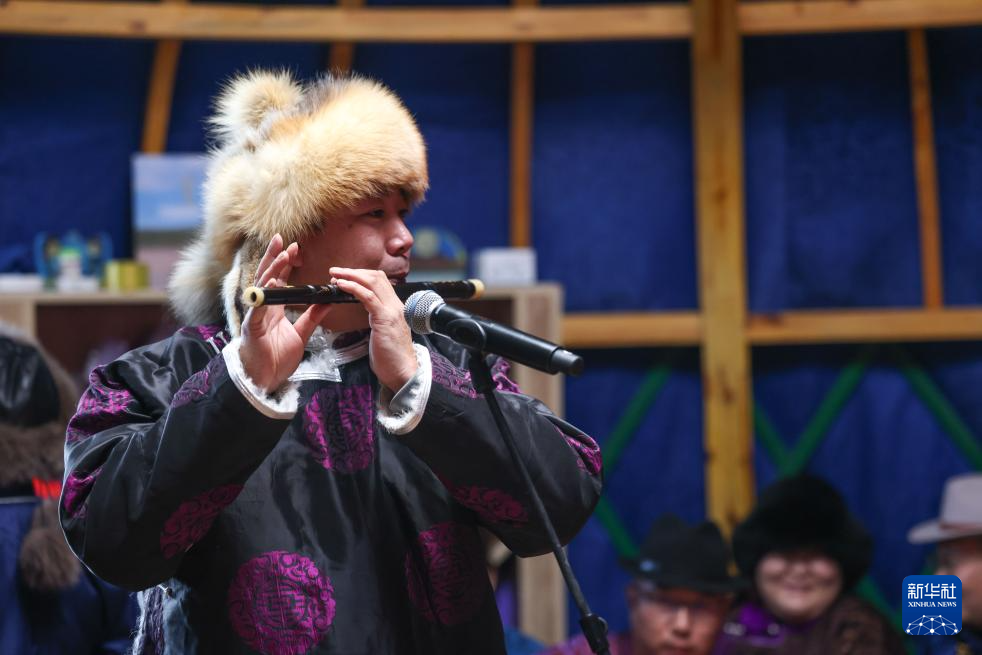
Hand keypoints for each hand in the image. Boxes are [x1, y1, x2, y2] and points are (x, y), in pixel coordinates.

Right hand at [240, 235, 331, 390]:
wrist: (264, 381)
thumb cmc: (276, 358)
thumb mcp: (301, 334)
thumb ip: (312, 316)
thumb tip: (327, 300)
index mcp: (274, 308)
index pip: (279, 279)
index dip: (284, 263)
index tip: (294, 248)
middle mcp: (263, 308)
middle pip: (267, 276)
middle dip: (274, 257)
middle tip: (283, 239)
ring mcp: (255, 316)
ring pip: (262, 287)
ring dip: (272, 269)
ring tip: (281, 255)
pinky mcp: (251, 327)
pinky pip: (257, 308)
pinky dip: (263, 295)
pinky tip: (269, 283)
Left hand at [329, 267, 417, 391]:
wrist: (403, 372)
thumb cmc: (392, 357)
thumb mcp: (385, 331)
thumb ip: (379, 318)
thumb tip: (368, 310)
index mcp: (395, 307)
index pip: (381, 281)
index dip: (362, 275)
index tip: (346, 276)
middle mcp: (395, 305)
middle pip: (376, 277)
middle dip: (354, 271)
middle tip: (335, 271)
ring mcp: (391, 310)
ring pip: (372, 282)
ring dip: (351, 275)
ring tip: (335, 275)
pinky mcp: (384, 319)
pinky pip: (367, 296)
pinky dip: (353, 287)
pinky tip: (341, 286)